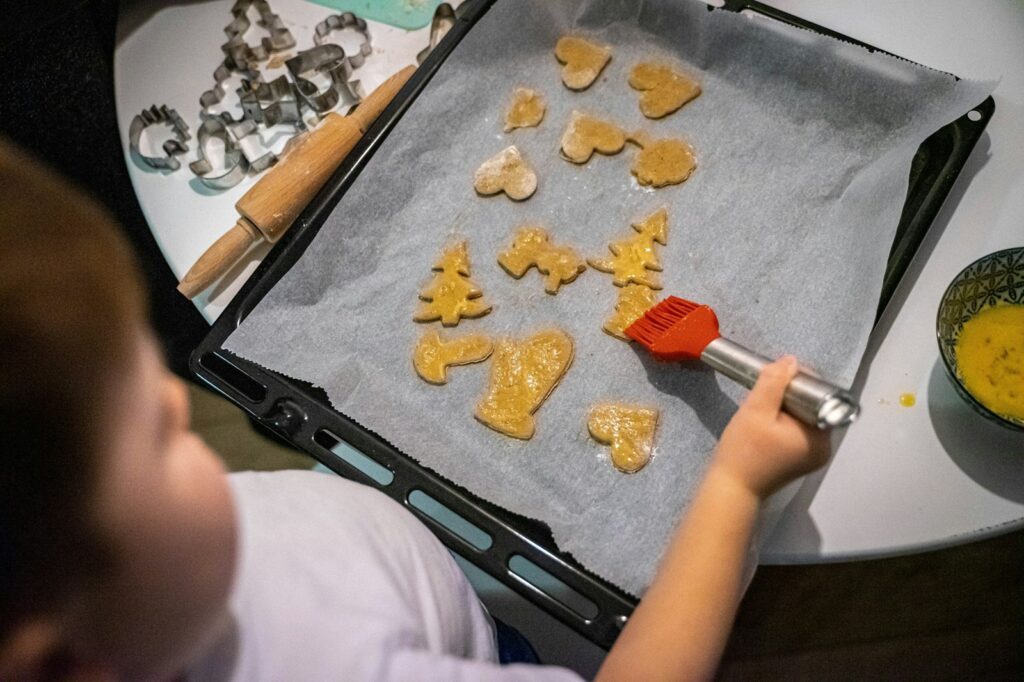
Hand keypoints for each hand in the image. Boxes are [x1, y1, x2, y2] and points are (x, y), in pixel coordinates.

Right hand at [711, 355, 831, 499]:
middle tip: (763, 393)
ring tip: (761, 407)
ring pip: (803, 415)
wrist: (730, 488)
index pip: (820, 394)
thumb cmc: (743, 451)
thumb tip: (791, 361)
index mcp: (821, 437)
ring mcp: (813, 455)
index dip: (799, 380)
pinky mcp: (800, 459)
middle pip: (813, 405)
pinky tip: (764, 421)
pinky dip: (783, 420)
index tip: (775, 378)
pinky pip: (797, 429)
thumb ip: (774, 382)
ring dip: (784, 406)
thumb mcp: (755, 410)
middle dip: (789, 394)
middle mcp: (824, 447)